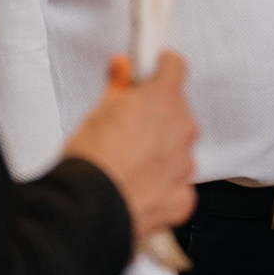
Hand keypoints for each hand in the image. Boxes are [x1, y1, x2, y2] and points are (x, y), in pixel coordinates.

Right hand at [63, 53, 198, 240]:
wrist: (89, 207)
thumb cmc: (91, 161)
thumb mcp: (98, 111)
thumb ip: (118, 86)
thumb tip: (122, 69)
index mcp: (162, 99)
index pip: (174, 67)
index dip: (160, 68)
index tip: (151, 72)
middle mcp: (181, 129)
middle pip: (177, 111)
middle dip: (156, 116)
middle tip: (129, 126)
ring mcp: (184, 164)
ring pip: (178, 148)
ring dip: (160, 151)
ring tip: (128, 161)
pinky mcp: (183, 196)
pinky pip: (178, 184)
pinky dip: (162, 185)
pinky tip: (138, 186)